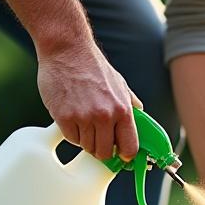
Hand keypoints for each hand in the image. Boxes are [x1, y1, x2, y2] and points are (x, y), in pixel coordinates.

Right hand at [36, 41, 140, 161]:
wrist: (67, 50)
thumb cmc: (93, 65)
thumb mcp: (120, 83)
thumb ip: (130, 103)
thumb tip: (140, 116)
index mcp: (123, 109)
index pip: (130, 147)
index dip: (125, 155)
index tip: (121, 155)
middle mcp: (105, 116)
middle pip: (105, 152)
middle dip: (102, 150)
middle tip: (97, 139)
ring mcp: (84, 118)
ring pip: (87, 147)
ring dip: (85, 139)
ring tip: (83, 120)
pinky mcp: (64, 118)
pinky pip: (71, 138)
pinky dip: (72, 132)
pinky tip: (71, 116)